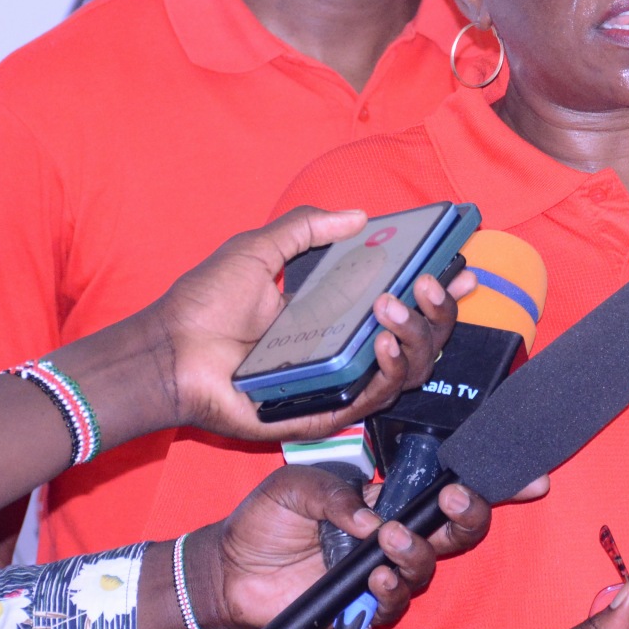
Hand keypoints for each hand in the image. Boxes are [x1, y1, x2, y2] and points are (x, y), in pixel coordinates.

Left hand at [147, 207, 472, 442]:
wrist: (167, 350)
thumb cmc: (205, 304)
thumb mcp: (259, 249)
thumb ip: (306, 229)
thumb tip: (359, 215)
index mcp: (339, 315)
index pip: (405, 305)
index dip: (440, 290)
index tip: (460, 266)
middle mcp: (347, 351)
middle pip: (420, 341)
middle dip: (439, 312)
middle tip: (430, 283)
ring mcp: (338, 383)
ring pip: (407, 372)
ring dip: (415, 337)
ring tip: (395, 306)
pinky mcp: (321, 413)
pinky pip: (370, 400)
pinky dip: (386, 373)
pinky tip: (382, 343)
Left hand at [190, 466, 497, 628]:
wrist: (229, 567)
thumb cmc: (265, 519)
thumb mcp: (297, 484)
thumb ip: (338, 493)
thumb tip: (373, 516)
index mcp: (387, 497)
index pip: (446, 489)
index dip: (490, 484)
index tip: (529, 478)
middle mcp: (396, 534)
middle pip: (457, 530)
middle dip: (468, 514)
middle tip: (451, 501)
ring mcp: (383, 570)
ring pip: (430, 566)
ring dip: (417, 552)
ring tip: (386, 541)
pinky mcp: (365, 603)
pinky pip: (396, 602)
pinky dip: (391, 588)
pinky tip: (373, 576)